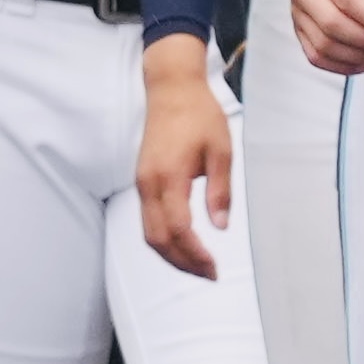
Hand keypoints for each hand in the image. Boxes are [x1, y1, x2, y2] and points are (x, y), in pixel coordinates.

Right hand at [135, 37, 236, 278]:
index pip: (178, 228)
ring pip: (148, 233)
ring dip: (171, 255)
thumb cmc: (199, 115)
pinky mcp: (142, 181)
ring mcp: (141, 183)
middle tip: (209, 275)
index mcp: (169, 176)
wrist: (171, 89)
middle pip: (158, 239)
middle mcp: (148, 184)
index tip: (214, 267)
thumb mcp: (221, 150)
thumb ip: (220, 190)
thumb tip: (220, 225)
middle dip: (182, 263)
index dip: (195, 253)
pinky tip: (182, 246)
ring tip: (198, 267)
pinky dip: (163, 240)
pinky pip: (147, 220)